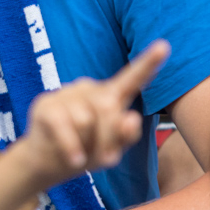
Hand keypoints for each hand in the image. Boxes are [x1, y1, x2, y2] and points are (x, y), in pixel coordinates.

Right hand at [17, 42, 163, 181]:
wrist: (46, 164)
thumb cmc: (84, 152)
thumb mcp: (110, 150)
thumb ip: (125, 136)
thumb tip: (131, 117)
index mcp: (109, 96)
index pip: (132, 79)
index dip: (148, 63)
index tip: (164, 45)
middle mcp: (88, 88)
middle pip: (108, 108)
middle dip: (107, 138)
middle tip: (103, 158)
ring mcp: (65, 94)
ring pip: (86, 120)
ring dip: (85, 144)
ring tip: (78, 152)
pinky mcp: (45, 106)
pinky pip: (66, 128)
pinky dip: (72, 149)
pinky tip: (74, 159)